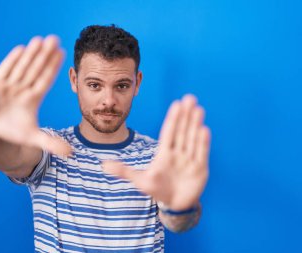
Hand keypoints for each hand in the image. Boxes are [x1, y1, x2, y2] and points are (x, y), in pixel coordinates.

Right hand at [0, 35, 70, 155]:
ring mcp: (9, 85)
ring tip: (40, 40)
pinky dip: (12, 61)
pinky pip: (5, 70)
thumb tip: (71, 154)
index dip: (53, 67)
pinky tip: (21, 49)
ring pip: (22, 67)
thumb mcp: (33, 139)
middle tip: (54, 39)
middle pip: (36, 69)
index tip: (62, 54)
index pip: (46, 79)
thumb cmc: (14, 132)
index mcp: (34, 98)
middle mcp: (23, 89)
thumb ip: (51, 144)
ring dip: (30, 54)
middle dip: (44, 55)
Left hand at [103, 94, 210, 209]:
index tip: (176, 103)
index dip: (173, 118)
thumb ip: (123, 171)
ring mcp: (189, 160)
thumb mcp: (139, 180)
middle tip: (190, 98)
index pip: (168, 132)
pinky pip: (201, 153)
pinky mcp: (200, 169)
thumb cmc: (157, 189)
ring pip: (192, 138)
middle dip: (186, 116)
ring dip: (195, 124)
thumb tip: (103, 165)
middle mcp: (177, 153)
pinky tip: (204, 129)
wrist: (174, 204)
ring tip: (198, 109)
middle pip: (182, 131)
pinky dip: (202, 143)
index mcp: (164, 153)